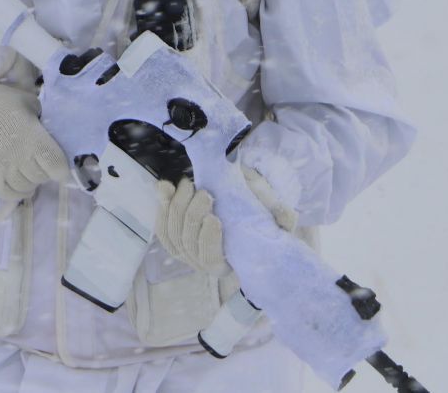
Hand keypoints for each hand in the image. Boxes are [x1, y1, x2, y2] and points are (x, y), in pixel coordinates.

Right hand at [0, 75, 70, 201]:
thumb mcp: (25, 100)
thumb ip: (41, 118)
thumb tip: (48, 132)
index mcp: (32, 138)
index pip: (58, 166)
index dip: (61, 167)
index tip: (57, 162)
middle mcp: (19, 159)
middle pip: (43, 177)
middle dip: (43, 169)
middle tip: (36, 159)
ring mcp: (2, 172)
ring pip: (27, 188)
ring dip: (29, 179)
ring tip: (24, 168)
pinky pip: (10, 195)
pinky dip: (16, 190)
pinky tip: (14, 179)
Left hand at [155, 166, 295, 276]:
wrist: (241, 201)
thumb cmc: (259, 211)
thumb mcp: (275, 214)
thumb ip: (282, 217)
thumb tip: (286, 218)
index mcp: (228, 264)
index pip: (210, 260)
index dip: (208, 241)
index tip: (215, 217)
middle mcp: (202, 261)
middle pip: (187, 243)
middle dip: (192, 215)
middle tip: (204, 192)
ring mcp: (185, 249)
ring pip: (172, 231)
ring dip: (176, 206)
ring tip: (189, 184)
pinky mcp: (173, 233)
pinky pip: (161, 223)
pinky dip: (161, 205)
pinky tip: (165, 187)